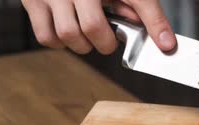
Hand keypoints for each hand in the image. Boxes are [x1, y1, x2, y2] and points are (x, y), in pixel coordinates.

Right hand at [22, 0, 176, 54]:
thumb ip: (142, 10)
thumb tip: (162, 40)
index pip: (138, 2)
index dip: (152, 25)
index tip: (165, 46)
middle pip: (91, 28)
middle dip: (104, 42)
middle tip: (106, 38)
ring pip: (66, 35)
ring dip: (81, 45)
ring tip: (86, 34)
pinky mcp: (33, 1)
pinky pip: (45, 36)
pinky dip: (59, 43)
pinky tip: (68, 33)